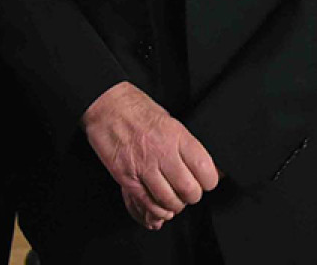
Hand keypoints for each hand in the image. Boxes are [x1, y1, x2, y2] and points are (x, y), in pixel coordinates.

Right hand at [82, 82, 218, 230]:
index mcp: (177, 135)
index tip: (206, 180)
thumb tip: (204, 166)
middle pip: (189, 190)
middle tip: (189, 192)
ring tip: (174, 199)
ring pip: (169, 200)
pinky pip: (147, 202)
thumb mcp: (170, 121)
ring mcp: (144, 166)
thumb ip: (186, 145)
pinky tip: (160, 206)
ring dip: (175, 205)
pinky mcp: (127, 177)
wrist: (107, 107)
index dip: (210, 180)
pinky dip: (157, 210)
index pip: (205, 169)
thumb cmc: (138, 110)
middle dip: (192, 196)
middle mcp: (163, 152)